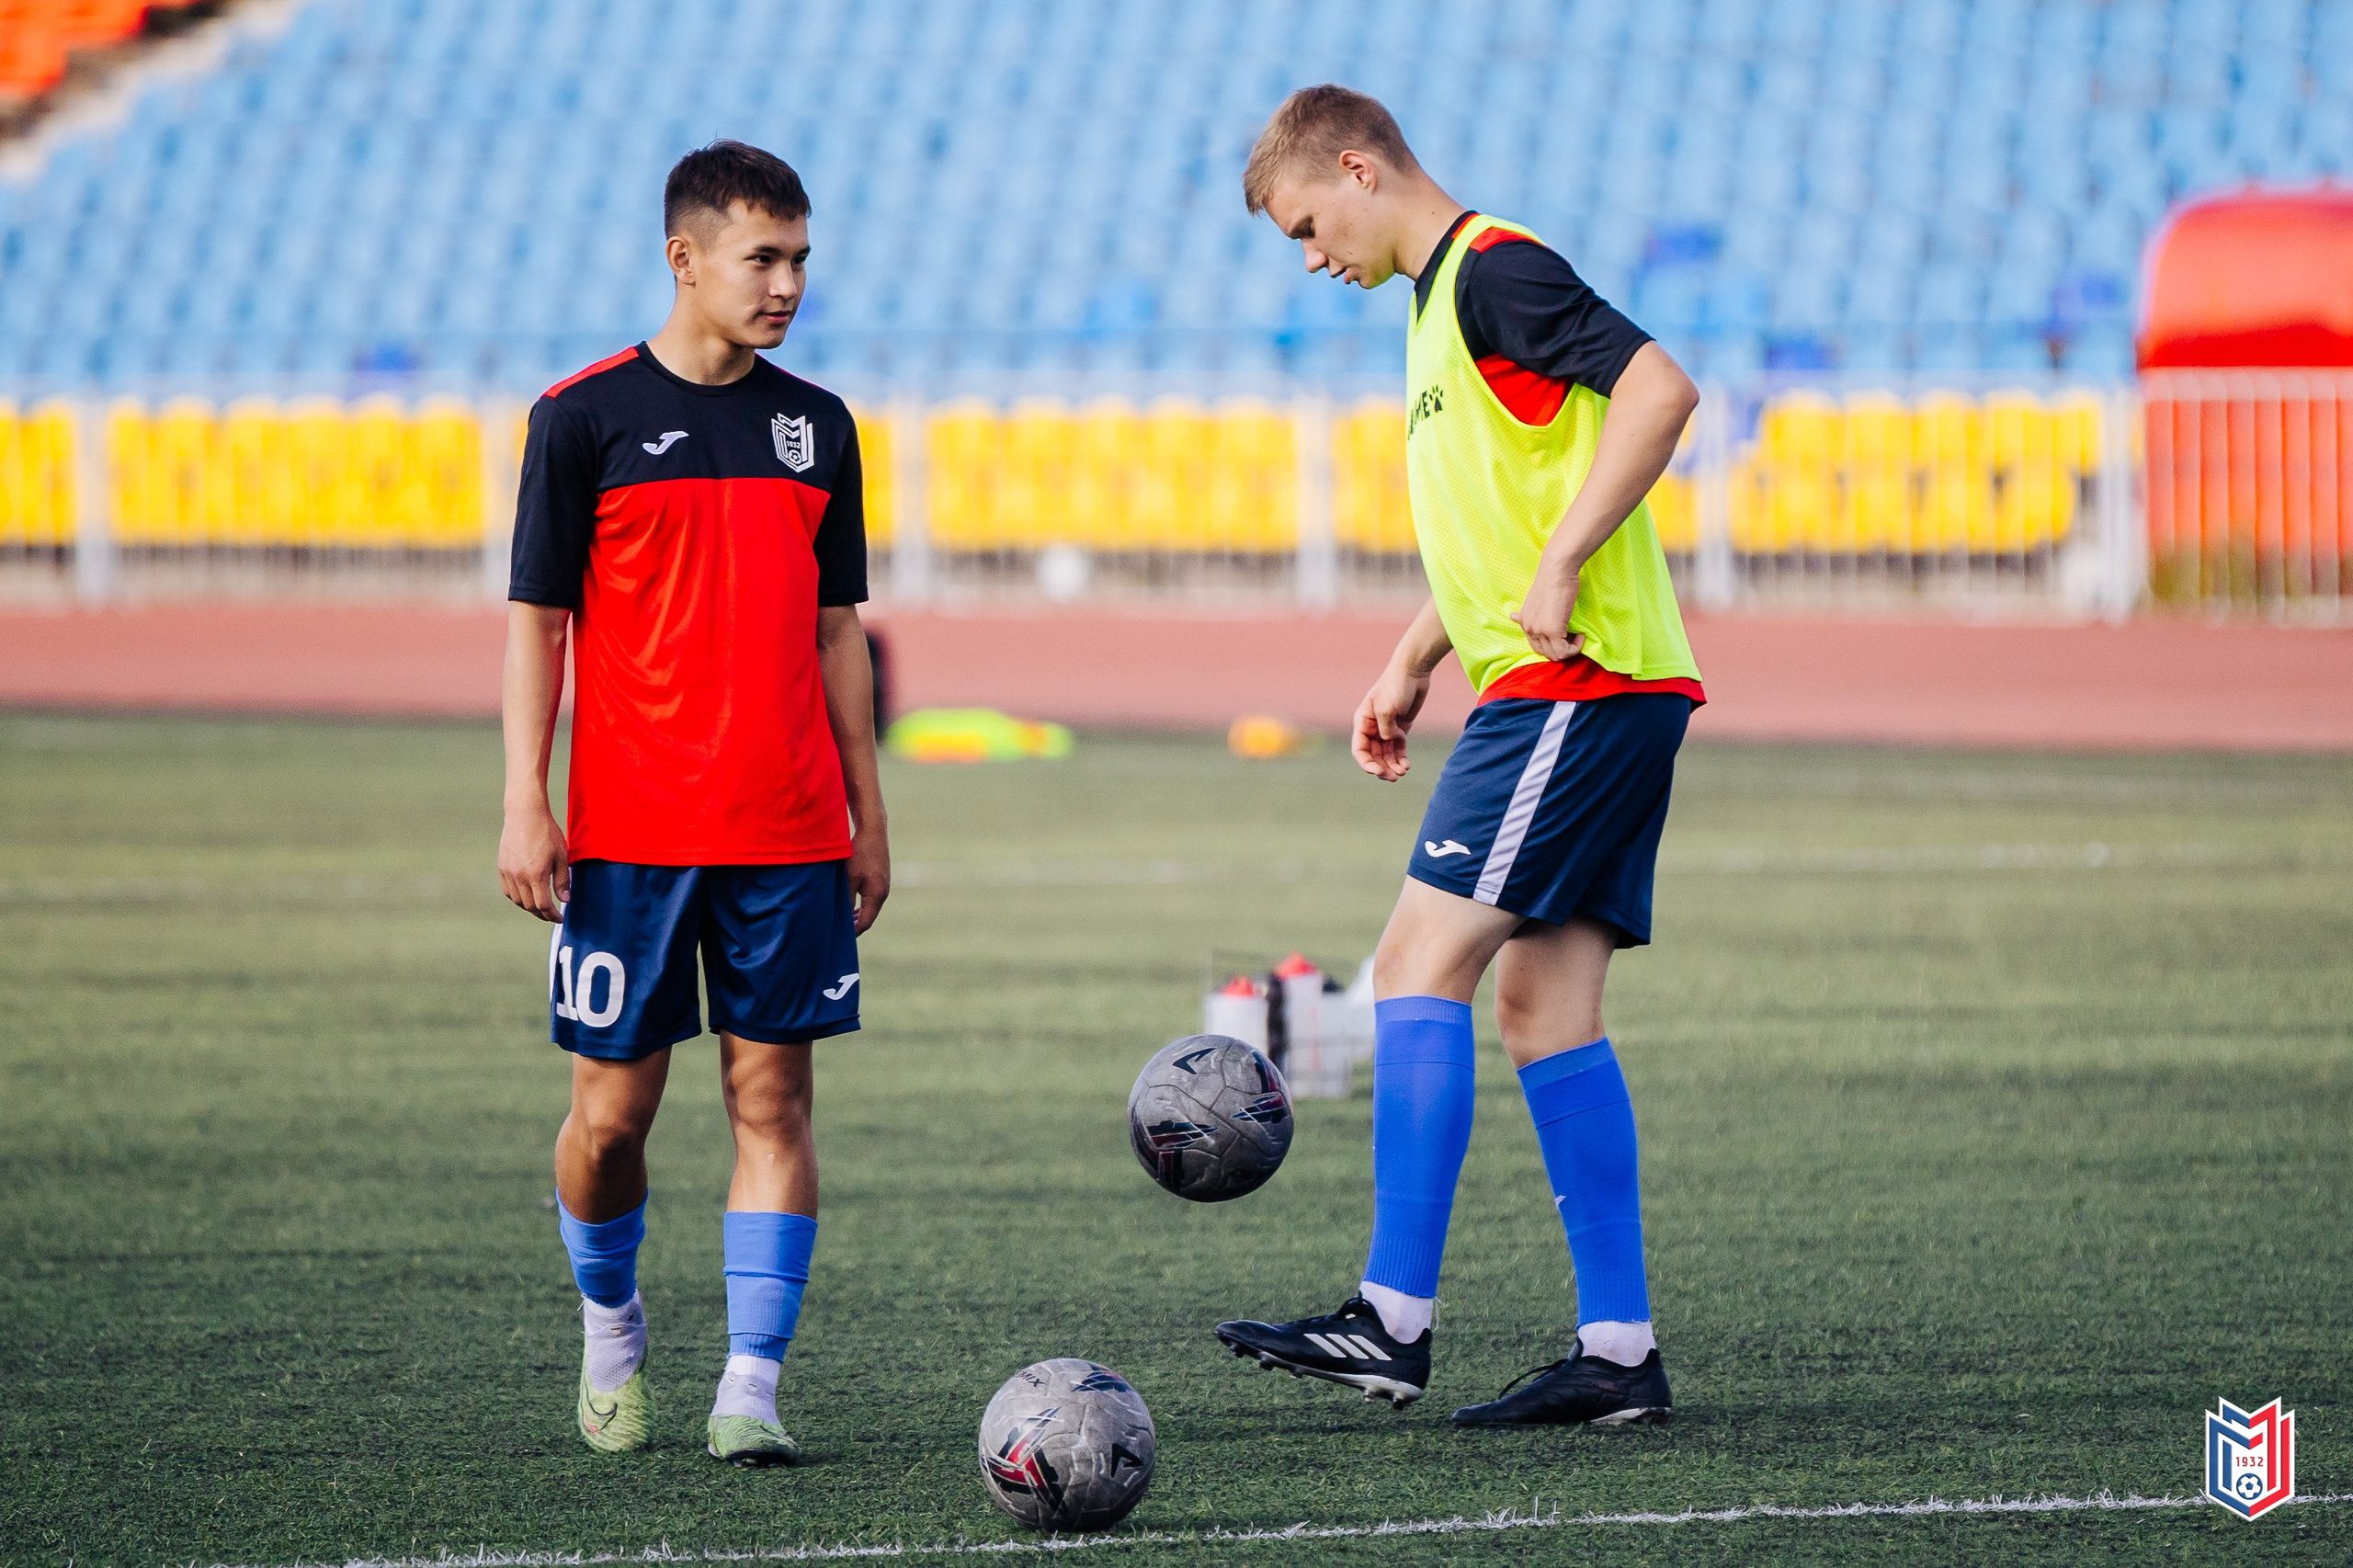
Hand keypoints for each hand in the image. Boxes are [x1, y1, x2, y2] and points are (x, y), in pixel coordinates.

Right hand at [499, 803, 569, 921]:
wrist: (525, 814)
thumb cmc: (547, 833)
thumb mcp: (561, 856)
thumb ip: (562, 880)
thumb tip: (565, 900)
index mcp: (536, 874)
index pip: (543, 905)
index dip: (552, 915)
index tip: (560, 919)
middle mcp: (519, 876)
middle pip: (529, 905)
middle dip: (542, 914)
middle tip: (552, 915)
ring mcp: (508, 872)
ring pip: (517, 900)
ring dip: (529, 907)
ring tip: (541, 907)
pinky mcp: (502, 867)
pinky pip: (508, 890)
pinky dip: (517, 897)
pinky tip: (526, 896)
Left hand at [847, 825, 890, 934]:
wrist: (872, 831)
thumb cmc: (859, 853)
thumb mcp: (848, 878)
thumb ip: (845, 899)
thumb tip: (840, 917)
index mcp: (877, 895)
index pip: (865, 922)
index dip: (852, 932)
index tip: (839, 937)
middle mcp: (883, 892)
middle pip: (869, 917)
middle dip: (854, 925)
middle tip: (838, 932)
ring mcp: (883, 885)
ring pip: (869, 907)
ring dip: (857, 915)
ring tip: (842, 921)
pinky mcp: (880, 878)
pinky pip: (871, 898)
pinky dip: (861, 905)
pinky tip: (850, 904)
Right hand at [1351, 662, 1430, 781]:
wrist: (1414, 672)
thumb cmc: (1396, 686)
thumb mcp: (1387, 706)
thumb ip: (1385, 727)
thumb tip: (1387, 741)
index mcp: (1363, 721)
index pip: (1359, 749)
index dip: (1367, 763)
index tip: (1378, 772)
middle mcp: (1372, 728)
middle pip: (1373, 755)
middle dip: (1382, 768)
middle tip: (1394, 777)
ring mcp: (1386, 729)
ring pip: (1386, 755)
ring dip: (1392, 766)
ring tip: (1402, 772)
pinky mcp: (1400, 729)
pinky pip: (1398, 749)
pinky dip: (1401, 759)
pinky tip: (1406, 766)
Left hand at [1510, 563, 1586, 662]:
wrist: (1557, 570)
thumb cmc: (1550, 581)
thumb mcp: (1532, 599)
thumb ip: (1526, 613)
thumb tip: (1512, 617)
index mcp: (1524, 622)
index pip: (1537, 647)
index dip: (1553, 645)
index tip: (1566, 634)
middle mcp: (1529, 629)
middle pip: (1546, 654)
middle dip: (1562, 649)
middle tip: (1573, 635)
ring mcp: (1539, 630)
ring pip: (1556, 656)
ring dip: (1570, 649)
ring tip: (1577, 635)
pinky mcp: (1552, 630)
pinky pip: (1564, 652)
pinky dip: (1575, 647)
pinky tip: (1580, 634)